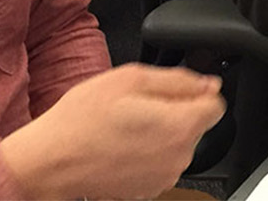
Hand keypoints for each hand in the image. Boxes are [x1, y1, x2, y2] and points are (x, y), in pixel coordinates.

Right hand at [0, 65, 225, 200]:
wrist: (49, 161)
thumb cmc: (83, 119)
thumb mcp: (131, 78)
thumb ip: (179, 80)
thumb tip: (209, 84)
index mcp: (181, 126)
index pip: (217, 105)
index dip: (197, 92)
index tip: (175, 90)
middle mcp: (179, 157)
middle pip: (196, 124)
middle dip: (175, 111)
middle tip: (137, 105)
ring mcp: (164, 177)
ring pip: (177, 144)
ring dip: (160, 132)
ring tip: (125, 125)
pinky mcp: (148, 189)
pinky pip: (160, 162)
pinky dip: (147, 152)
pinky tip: (121, 144)